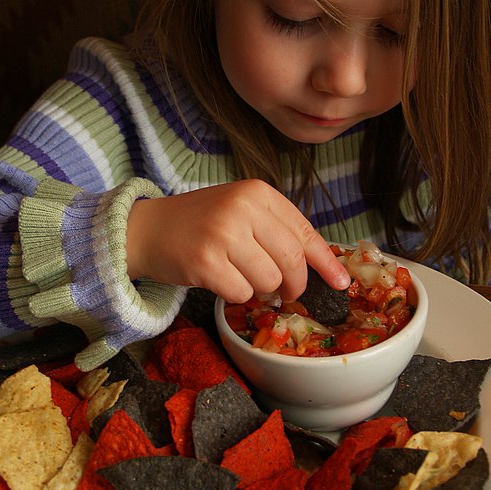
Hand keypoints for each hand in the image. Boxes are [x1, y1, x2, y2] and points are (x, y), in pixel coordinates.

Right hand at [126, 179, 349, 302]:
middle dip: (294, 284)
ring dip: (263, 291)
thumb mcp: (242, 211)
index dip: (326, 262)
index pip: (305, 232)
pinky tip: (224, 283)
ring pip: (269, 280)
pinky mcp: (204, 261)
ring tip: (246, 280)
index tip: (342, 282)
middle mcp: (243, 207)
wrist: (148, 228)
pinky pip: (241, 293)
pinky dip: (238, 296)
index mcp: (258, 192)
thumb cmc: (200, 223)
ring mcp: (223, 233)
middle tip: (286, 292)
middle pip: (292, 260)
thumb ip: (276, 230)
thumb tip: (321, 267)